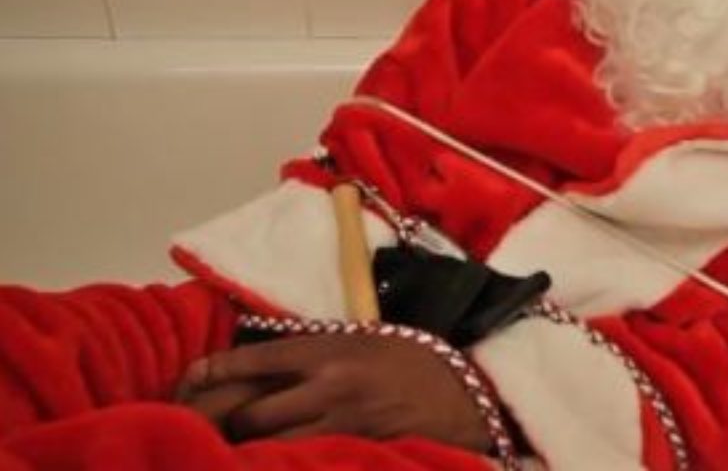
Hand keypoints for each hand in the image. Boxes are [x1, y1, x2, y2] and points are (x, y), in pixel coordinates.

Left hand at [175, 333, 490, 450]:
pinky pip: (305, 462)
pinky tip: (272, 463)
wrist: (466, 393)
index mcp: (329, 348)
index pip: (254, 360)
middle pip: (250, 412)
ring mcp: (342, 424)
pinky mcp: (356, 452)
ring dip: (246, 452)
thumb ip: (314, 351)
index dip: (213, 371)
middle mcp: (329, 384)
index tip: (190, 379)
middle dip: (222, 423)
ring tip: (226, 453)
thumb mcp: (362, 339)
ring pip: (271, 446)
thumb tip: (258, 365)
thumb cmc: (412, 361)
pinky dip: (283, 463)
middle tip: (203, 427)